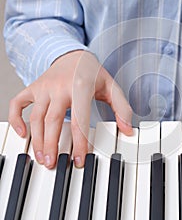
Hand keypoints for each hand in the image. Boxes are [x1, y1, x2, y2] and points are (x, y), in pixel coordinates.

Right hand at [9, 50, 132, 168]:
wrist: (73, 55)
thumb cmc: (93, 73)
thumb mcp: (111, 87)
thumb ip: (122, 108)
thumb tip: (127, 130)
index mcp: (80, 87)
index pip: (79, 120)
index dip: (79, 143)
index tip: (78, 160)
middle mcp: (59, 87)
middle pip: (52, 121)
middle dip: (51, 145)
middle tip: (53, 164)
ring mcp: (44, 87)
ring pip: (35, 117)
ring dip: (37, 139)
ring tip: (42, 157)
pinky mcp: (33, 87)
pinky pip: (18, 103)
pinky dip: (16, 118)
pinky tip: (22, 133)